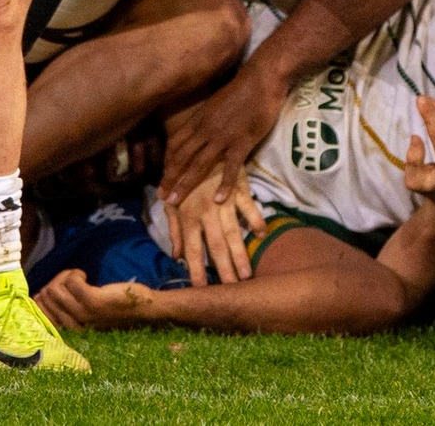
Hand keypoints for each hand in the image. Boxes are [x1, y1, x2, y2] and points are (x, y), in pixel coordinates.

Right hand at [35, 269, 157, 330]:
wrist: (140, 306)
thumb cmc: (112, 306)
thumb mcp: (84, 310)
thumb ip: (64, 305)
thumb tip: (39, 294)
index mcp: (68, 328)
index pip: (38, 310)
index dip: (44, 292)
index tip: (61, 287)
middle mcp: (72, 324)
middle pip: (45, 295)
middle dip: (56, 281)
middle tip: (74, 280)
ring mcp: (81, 314)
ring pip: (54, 288)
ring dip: (65, 276)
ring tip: (79, 278)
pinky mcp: (92, 302)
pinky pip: (70, 282)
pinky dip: (74, 273)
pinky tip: (85, 276)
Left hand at [161, 66, 285, 204]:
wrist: (261, 79)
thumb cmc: (241, 89)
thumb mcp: (215, 102)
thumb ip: (205, 118)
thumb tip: (198, 131)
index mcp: (198, 119)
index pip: (175, 144)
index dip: (167, 163)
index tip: (162, 178)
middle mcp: (206, 129)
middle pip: (182, 157)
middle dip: (170, 178)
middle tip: (162, 198)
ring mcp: (223, 137)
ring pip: (199, 164)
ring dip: (185, 184)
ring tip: (176, 202)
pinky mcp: (242, 142)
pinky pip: (230, 167)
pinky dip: (224, 184)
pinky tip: (218, 199)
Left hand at [163, 170, 265, 286]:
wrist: (197, 143)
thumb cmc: (183, 175)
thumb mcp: (172, 202)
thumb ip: (174, 229)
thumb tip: (176, 255)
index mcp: (188, 216)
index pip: (193, 249)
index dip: (196, 269)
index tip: (201, 290)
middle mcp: (205, 211)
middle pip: (215, 244)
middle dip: (224, 268)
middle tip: (232, 289)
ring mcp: (223, 199)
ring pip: (232, 230)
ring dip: (240, 252)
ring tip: (247, 273)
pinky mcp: (238, 186)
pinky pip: (248, 205)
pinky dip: (255, 219)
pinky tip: (262, 234)